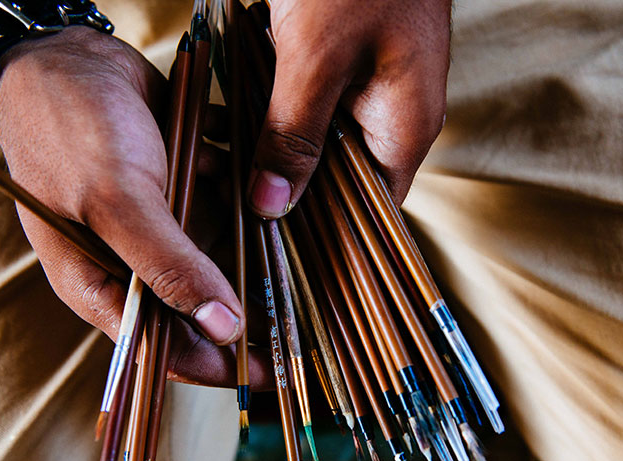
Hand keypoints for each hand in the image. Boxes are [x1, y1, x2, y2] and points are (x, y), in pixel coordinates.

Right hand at [0, 26, 270, 387]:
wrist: (63, 51)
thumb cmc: (71, 130)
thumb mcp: (119, 204)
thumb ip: (169, 266)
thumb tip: (223, 328)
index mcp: (99, 284)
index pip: (163, 348)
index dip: (216, 365)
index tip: (270, 372)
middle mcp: (129, 261)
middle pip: (196, 305)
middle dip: (244, 311)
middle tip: (295, 319)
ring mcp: (156, 223)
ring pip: (217, 254)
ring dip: (250, 252)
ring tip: (292, 260)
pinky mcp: (177, 186)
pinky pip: (222, 205)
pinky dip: (243, 200)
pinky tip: (266, 196)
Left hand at [247, 0, 450, 217]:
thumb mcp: (317, 59)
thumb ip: (294, 133)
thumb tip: (271, 202)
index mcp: (404, 129)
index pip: (368, 211)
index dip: (320, 229)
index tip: (269, 238)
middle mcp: (391, 116)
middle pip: (335, 177)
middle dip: (280, 183)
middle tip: (227, 188)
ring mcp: (368, 88)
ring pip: (313, 140)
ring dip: (267, 145)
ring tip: (218, 152)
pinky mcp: (343, 62)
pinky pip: (305, 104)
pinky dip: (269, 109)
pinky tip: (228, 113)